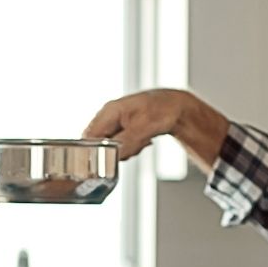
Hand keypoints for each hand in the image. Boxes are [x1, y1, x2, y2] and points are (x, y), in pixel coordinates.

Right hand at [82, 90, 230, 168]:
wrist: (178, 106)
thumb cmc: (163, 109)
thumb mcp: (143, 128)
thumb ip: (125, 143)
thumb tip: (111, 157)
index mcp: (109, 112)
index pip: (89, 137)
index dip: (96, 152)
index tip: (110, 160)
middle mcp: (108, 116)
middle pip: (99, 144)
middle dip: (115, 152)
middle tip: (134, 147)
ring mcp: (115, 122)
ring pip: (111, 147)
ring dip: (127, 150)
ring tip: (142, 141)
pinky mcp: (123, 129)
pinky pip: (120, 145)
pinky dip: (132, 147)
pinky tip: (144, 141)